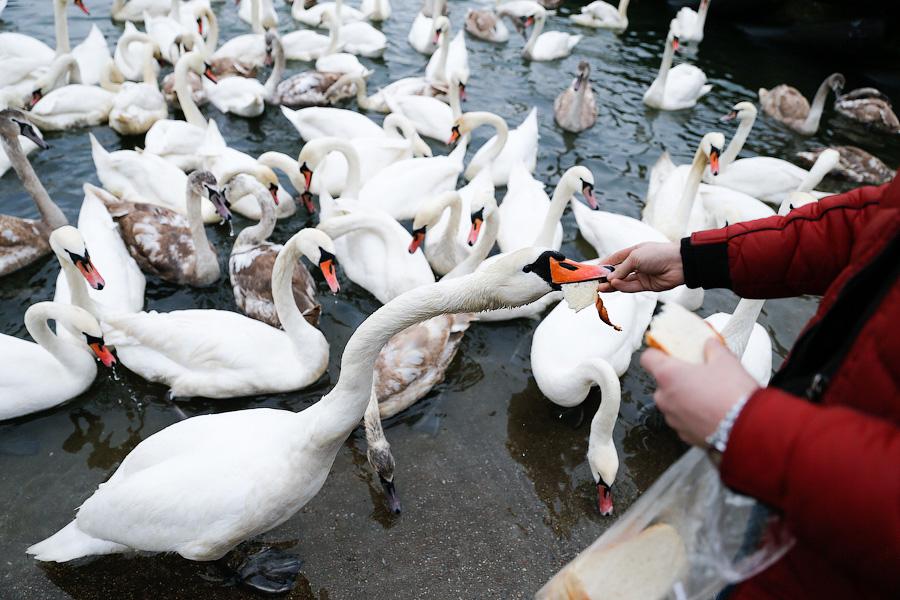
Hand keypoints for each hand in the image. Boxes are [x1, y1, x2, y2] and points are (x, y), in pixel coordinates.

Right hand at [597, 242, 683, 293]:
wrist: (679, 264)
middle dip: (606, 277)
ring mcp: (641, 275)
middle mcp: (636, 264)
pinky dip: (622, 287)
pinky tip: (613, 285)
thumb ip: (621, 269)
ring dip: (611, 285)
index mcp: (633, 253)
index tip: (594, 271)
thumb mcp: (635, 257)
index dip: (605, 265)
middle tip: (594, 282)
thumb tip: (609, 279)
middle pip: (618, 272)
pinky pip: (631, 287)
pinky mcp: (646, 286)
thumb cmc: (657, 254)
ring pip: (623, 282)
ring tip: (600, 287)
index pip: (615, 259)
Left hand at [640, 339, 759, 445]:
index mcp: (668, 375)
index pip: (647, 358)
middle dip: (677, 377)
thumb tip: (709, 344)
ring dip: (684, 397)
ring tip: (708, 394)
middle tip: (697, 374)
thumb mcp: (725, 360)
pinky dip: (692, 415)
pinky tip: (711, 411)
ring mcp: (672, 418)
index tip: (668, 352)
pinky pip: (683, 419)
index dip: (657, 352)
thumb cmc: (732, 393)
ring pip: (672, 402)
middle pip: (662, 381)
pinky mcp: (683, 434)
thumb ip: (712, 348)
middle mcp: (664, 398)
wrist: (746, 429)